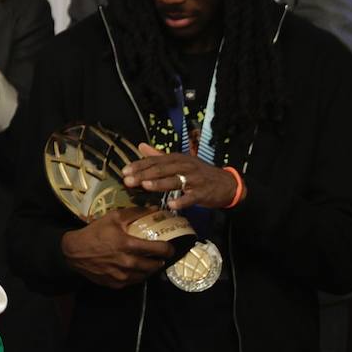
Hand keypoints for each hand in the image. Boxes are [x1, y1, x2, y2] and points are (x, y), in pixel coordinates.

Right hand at [60, 206, 176, 288]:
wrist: (74, 252)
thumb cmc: (94, 232)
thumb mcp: (113, 217)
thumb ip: (135, 213)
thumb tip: (155, 209)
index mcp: (128, 245)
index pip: (158, 249)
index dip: (168, 248)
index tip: (170, 247)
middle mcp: (128, 263)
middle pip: (154, 265)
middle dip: (161, 260)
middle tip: (161, 255)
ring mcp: (122, 276)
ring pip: (145, 275)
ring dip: (150, 269)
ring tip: (150, 262)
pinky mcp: (116, 284)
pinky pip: (133, 282)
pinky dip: (137, 275)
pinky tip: (135, 269)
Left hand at [123, 143, 239, 208]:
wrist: (226, 183)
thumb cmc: (198, 173)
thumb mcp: (180, 161)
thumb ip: (159, 156)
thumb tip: (140, 146)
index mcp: (177, 158)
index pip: (155, 160)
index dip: (139, 165)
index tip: (124, 171)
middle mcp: (185, 166)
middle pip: (162, 170)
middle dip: (144, 174)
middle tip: (128, 180)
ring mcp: (194, 180)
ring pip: (175, 181)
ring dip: (160, 183)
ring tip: (145, 186)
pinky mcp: (202, 193)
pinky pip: (191, 197)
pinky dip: (181, 201)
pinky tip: (171, 205)